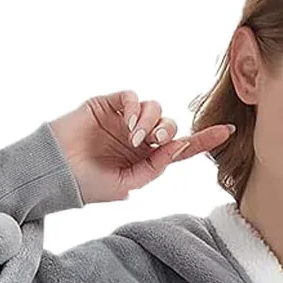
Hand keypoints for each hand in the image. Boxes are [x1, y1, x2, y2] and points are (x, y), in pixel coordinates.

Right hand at [48, 93, 233, 204]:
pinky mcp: (107, 105)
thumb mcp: (126, 185)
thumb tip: (176, 149)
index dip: (203, 140)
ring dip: (151, 122)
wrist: (55, 172)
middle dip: (169, 132)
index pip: (180, 149)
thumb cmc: (86, 185)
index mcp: (145, 160)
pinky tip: (128, 124)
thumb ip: (153, 168)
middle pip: (169, 125)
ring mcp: (123, 121)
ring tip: (135, 138)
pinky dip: (136, 107)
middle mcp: (138, 139)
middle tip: (155, 142)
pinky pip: (132, 97)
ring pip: (154, 109)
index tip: (227, 132)